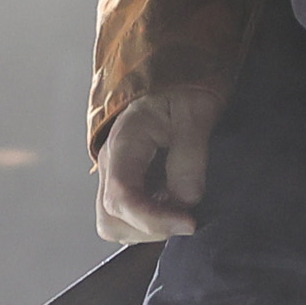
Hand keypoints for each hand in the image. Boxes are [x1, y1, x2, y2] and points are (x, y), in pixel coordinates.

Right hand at [92, 85, 225, 242]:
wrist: (172, 76)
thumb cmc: (182, 88)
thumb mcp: (195, 114)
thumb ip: (190, 156)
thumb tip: (186, 200)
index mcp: (124, 143)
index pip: (121, 196)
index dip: (153, 218)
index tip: (188, 222)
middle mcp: (110, 163)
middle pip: (110, 218)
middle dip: (150, 229)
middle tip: (187, 219)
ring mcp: (114, 174)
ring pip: (114, 223)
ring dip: (148, 228)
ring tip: (181, 212)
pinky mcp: (125, 181)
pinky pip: (126, 216)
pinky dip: (149, 222)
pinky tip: (174, 207)